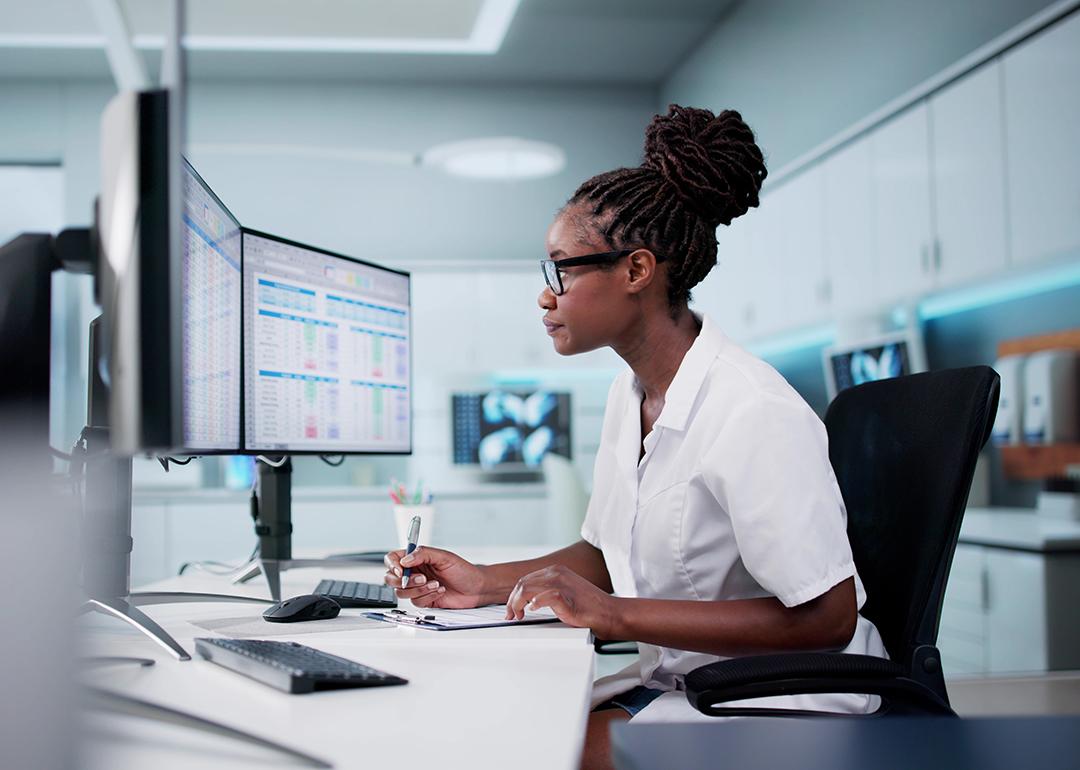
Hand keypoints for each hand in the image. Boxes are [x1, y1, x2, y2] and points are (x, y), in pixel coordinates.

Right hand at [383, 546, 488, 608]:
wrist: (476, 588)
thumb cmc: (462, 570)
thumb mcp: (444, 557)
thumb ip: (423, 554)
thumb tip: (405, 560)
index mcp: (416, 558)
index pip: (393, 559)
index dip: (392, 565)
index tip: (401, 570)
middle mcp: (414, 572)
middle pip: (391, 578)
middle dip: (405, 580)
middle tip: (422, 578)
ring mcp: (417, 587)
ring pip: (402, 592)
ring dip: (419, 589)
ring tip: (436, 584)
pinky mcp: (423, 600)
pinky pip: (416, 602)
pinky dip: (428, 596)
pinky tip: (440, 591)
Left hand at [505, 564, 619, 636]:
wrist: (609, 613)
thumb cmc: (589, 607)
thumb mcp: (564, 592)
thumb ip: (547, 591)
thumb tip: (527, 601)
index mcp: (556, 570)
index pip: (525, 579)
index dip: (514, 595)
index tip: (512, 609)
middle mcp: (557, 573)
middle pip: (522, 583)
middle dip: (511, 601)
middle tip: (511, 615)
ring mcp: (561, 583)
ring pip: (527, 588)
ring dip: (516, 604)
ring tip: (518, 616)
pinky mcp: (566, 596)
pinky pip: (544, 596)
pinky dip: (535, 604)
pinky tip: (533, 611)